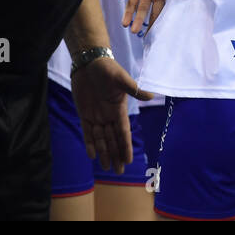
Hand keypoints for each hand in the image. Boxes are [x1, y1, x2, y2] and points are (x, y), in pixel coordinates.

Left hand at [70, 55, 152, 173]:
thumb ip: (134, 89)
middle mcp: (109, 115)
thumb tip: (150, 96)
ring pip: (102, 139)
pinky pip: (87, 132)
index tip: (129, 160)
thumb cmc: (107, 68)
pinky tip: (92, 155)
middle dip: (116, 155)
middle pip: (114, 139)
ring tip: (107, 168)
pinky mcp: (84, 114)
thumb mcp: (121, 78)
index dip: (126, 146)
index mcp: (119, 109)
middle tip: (119, 171)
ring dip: (104, 153)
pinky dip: (90, 143)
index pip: (124, 132)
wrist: (89, 62)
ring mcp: (97, 115)